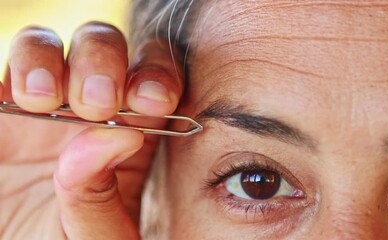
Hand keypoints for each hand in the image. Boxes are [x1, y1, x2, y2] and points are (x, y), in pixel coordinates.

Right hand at [0, 22, 183, 238]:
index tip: (153, 101)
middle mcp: (95, 106)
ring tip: (42, 100)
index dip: (161, 77)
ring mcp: (51, 96)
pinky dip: (19, 65)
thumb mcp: (90, 234)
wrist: (8, 237)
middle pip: (113, 49)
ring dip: (55, 60)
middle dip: (108, 65)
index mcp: (132, 133)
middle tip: (96, 104)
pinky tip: (16, 98)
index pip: (159, 82)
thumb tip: (120, 136)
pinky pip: (18, 56)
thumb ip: (102, 198)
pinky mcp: (7, 96)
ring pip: (64, 43)